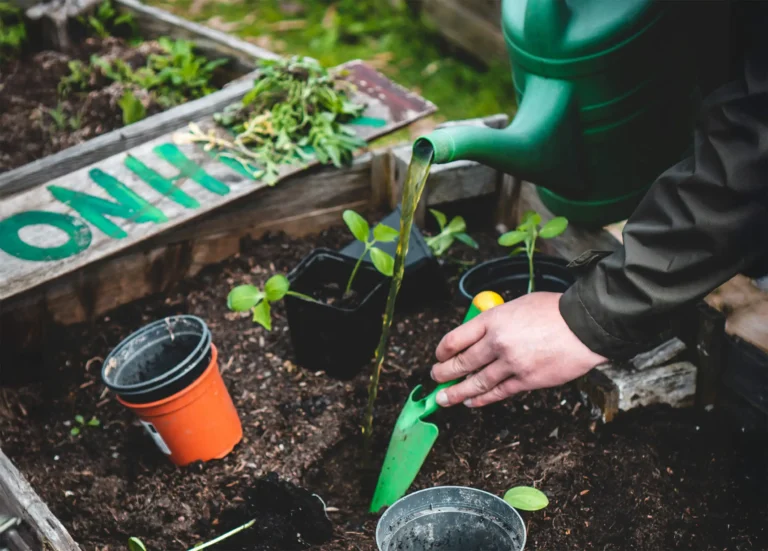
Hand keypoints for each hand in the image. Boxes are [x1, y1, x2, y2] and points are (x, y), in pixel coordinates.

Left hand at [431, 292, 606, 407]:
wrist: (585, 326)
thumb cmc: (554, 311)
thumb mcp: (517, 305)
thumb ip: (496, 320)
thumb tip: (480, 335)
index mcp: (493, 320)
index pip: (455, 338)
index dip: (442, 351)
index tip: (438, 356)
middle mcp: (497, 342)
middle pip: (461, 363)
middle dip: (443, 373)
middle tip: (435, 378)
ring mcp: (511, 364)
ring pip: (476, 383)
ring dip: (456, 393)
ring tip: (444, 398)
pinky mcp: (526, 380)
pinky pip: (497, 393)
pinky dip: (482, 399)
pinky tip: (471, 401)